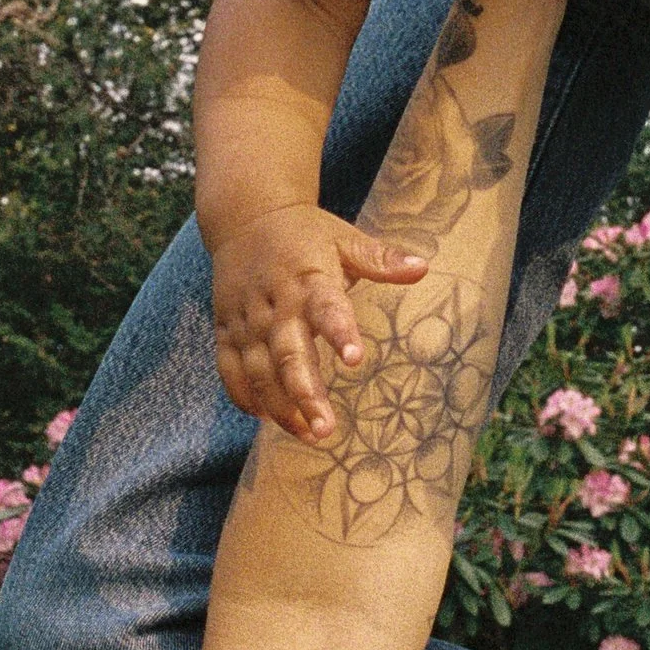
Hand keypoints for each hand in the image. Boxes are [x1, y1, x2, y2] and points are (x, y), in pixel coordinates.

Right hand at [211, 205, 428, 443]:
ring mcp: (246, 319)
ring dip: (279, 404)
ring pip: (258, 369)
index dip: (339, 334)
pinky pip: (230, 369)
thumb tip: (423, 268)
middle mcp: (275, 303)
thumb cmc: (306, 234)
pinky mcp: (226, 329)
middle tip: (325, 428)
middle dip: (305, 392)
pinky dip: (244, 395)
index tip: (355, 360)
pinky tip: (265, 419)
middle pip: (287, 353)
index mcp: (309, 278)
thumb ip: (381, 259)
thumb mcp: (345, 239)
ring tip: (307, 434)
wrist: (246, 216)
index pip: (326, 308)